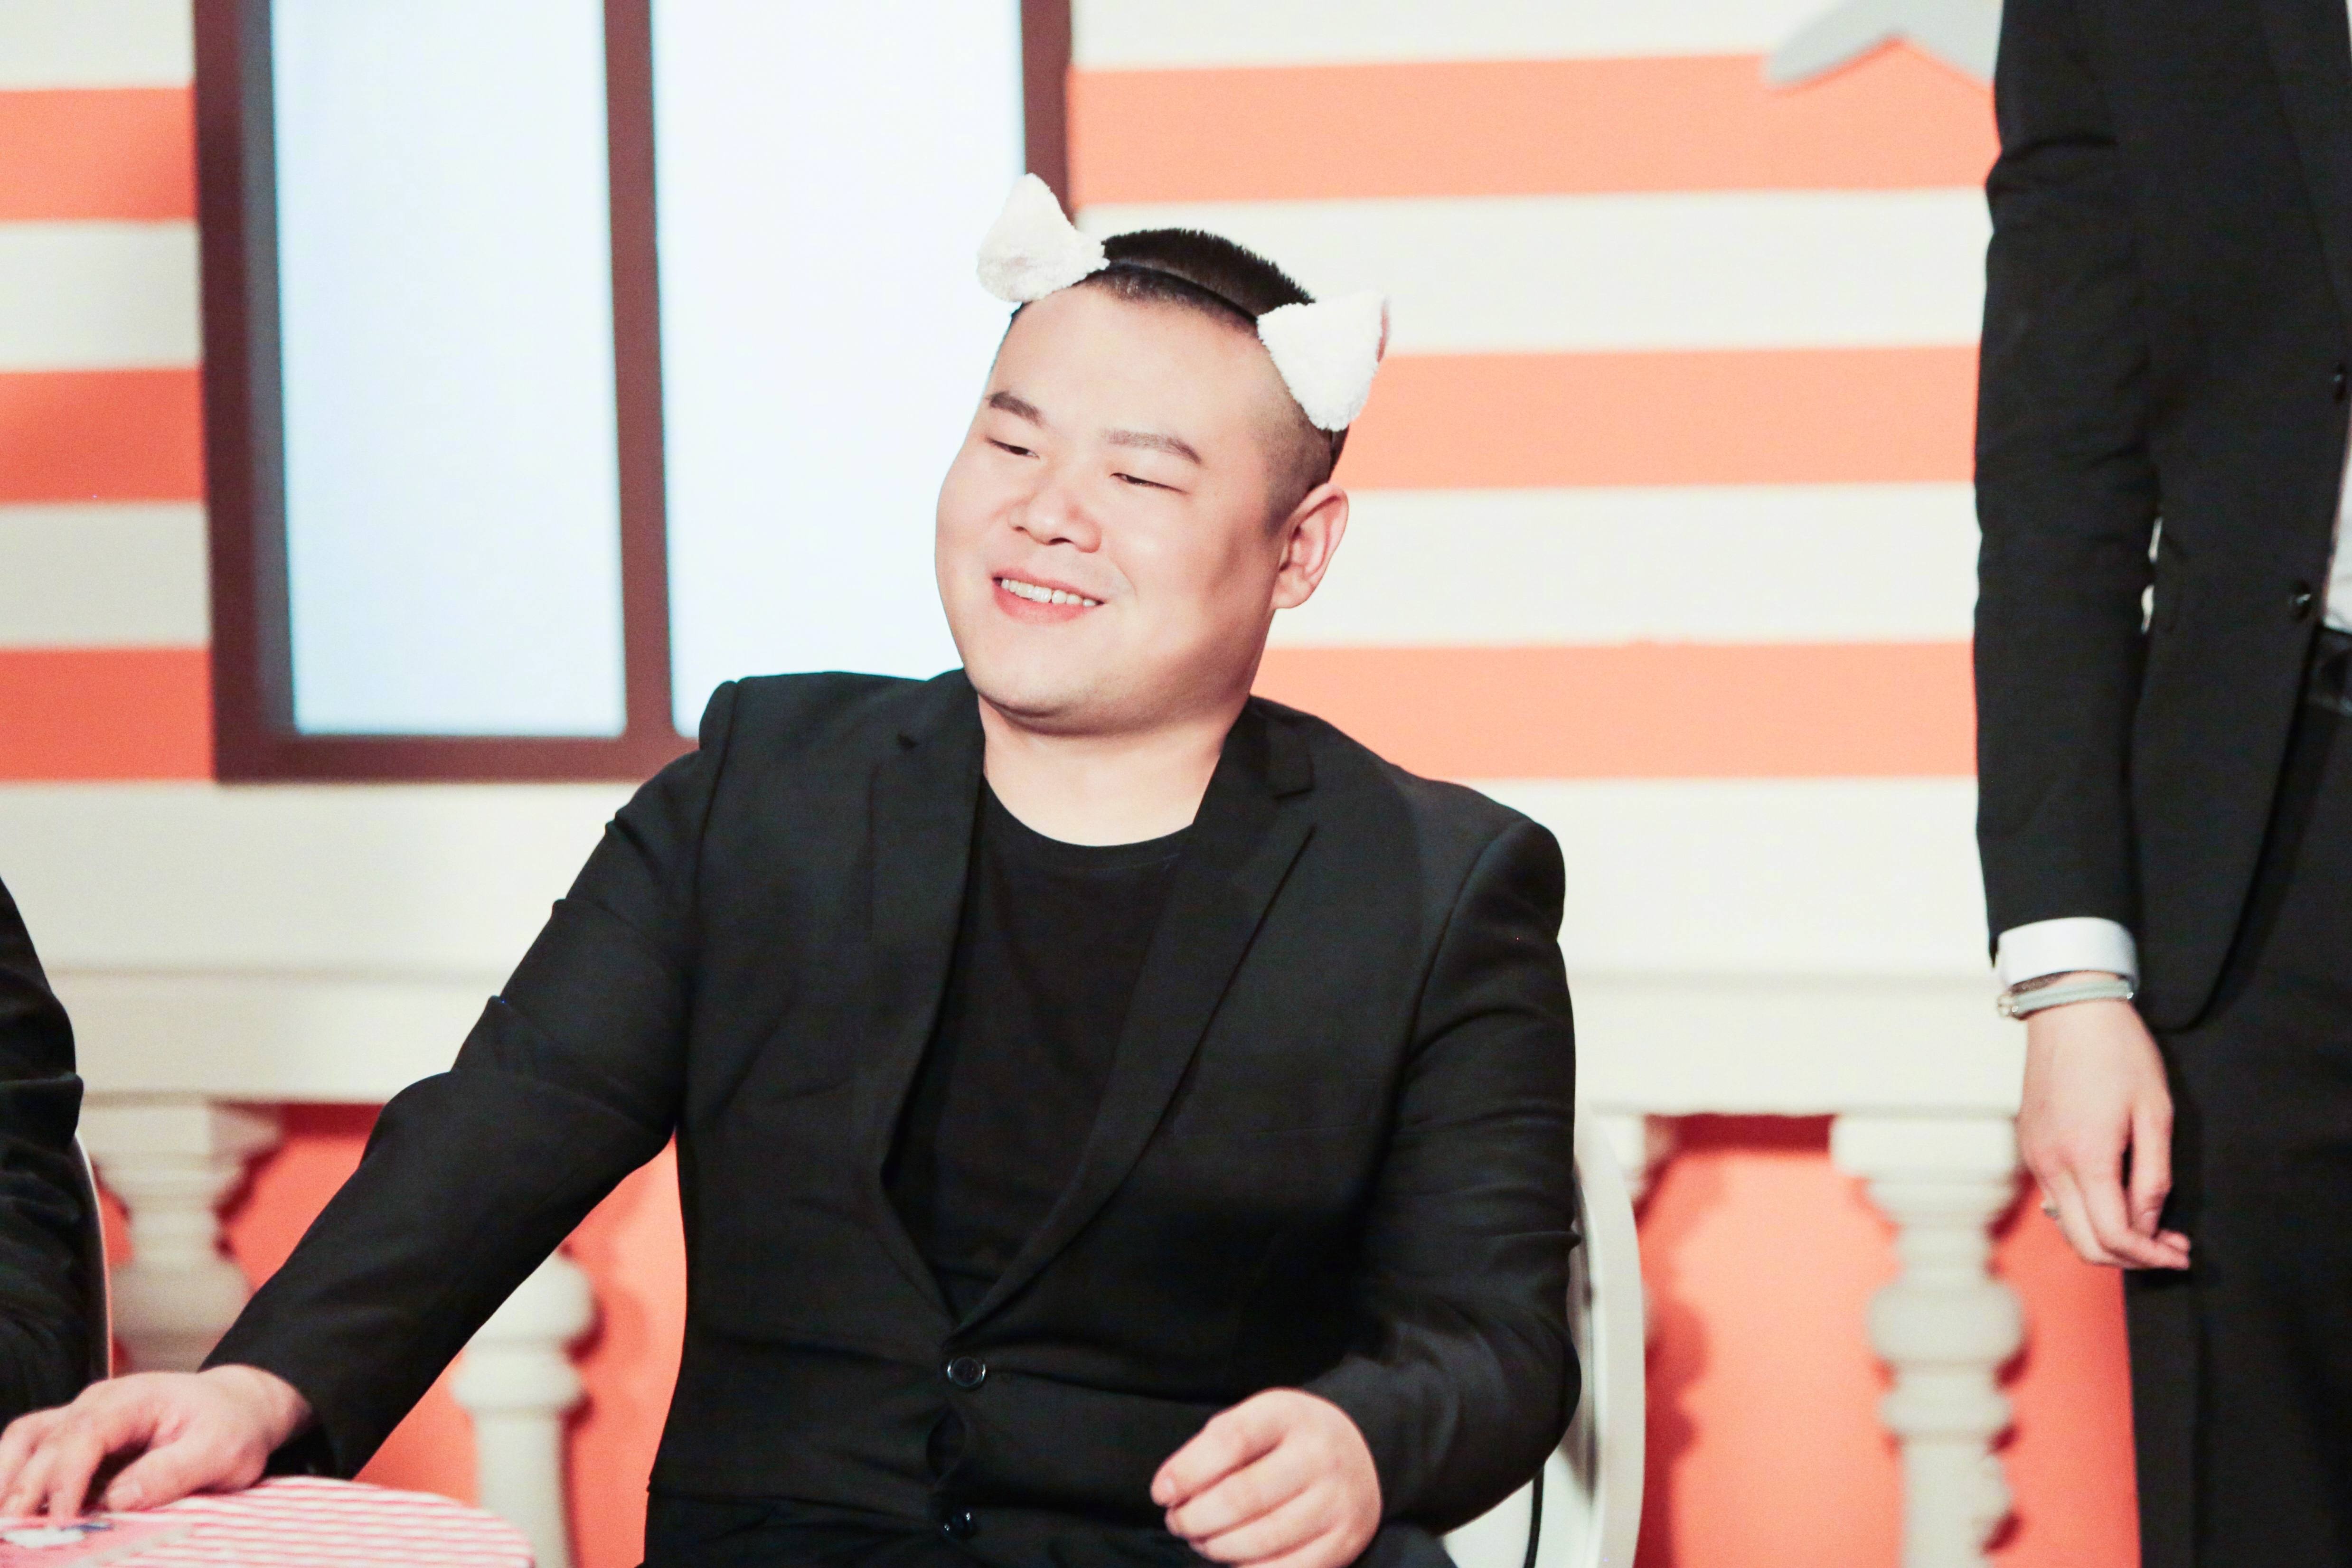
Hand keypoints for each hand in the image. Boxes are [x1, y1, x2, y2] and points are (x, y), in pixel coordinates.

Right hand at [0, 1366, 310, 1518]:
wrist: (238, 1407)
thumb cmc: (232, 1426)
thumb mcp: (221, 1450)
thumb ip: (172, 1472)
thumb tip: (119, 1499)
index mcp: (132, 1400)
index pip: (84, 1437)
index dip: (66, 1480)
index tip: (62, 1522)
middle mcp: (96, 1404)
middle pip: (44, 1444)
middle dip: (25, 1490)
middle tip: (16, 1536)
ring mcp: (81, 1419)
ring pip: (25, 1441)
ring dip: (8, 1481)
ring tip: (6, 1525)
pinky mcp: (76, 1440)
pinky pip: (32, 1452)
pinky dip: (15, 1479)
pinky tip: (15, 1513)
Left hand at [1153, 1389, 1379, 1567]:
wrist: (1362, 1454)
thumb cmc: (1287, 1440)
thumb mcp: (1256, 1419)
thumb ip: (1213, 1447)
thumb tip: (1170, 1491)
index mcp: (1289, 1414)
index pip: (1231, 1440)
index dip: (1187, 1470)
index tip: (1161, 1493)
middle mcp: (1319, 1455)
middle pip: (1241, 1497)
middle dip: (1194, 1518)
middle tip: (1177, 1522)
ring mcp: (1337, 1502)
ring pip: (1260, 1539)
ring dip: (1215, 1547)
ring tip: (1200, 1540)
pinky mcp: (1345, 1542)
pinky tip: (1233, 1558)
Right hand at [2018, 982, 2190, 1269]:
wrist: (2069, 1010)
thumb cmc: (2120, 1053)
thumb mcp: (2155, 1114)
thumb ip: (2152, 1177)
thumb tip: (2148, 1225)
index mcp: (2086, 1157)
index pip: (2115, 1235)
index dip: (2152, 1256)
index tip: (2181, 1254)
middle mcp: (2051, 1164)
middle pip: (2085, 1244)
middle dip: (2130, 1258)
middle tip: (2168, 1249)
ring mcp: (2035, 1155)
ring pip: (2066, 1225)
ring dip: (2107, 1238)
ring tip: (2148, 1226)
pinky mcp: (2030, 1145)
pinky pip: (2055, 1198)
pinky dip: (2086, 1213)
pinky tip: (2115, 1197)